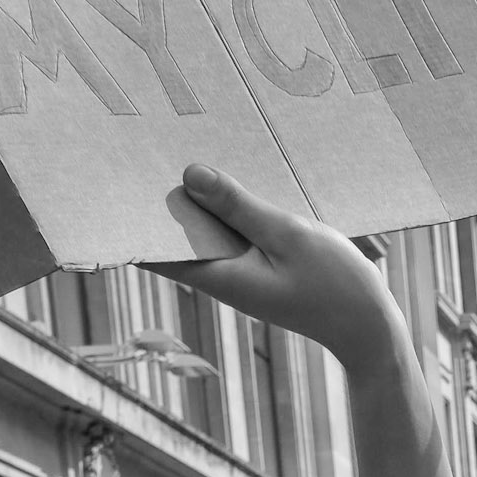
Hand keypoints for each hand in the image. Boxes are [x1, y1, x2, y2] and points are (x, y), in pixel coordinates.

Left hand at [152, 166, 397, 369]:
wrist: (370, 329)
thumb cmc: (335, 286)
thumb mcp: (288, 235)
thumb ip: (239, 206)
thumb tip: (189, 176)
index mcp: (222, 276)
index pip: (157, 252)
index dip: (131, 222)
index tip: (107, 187)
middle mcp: (225, 277)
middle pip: (178, 235)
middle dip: (160, 199)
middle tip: (138, 148)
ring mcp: (244, 273)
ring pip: (206, 230)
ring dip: (196, 199)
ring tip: (176, 151)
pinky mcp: (261, 265)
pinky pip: (233, 231)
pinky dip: (227, 208)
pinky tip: (228, 179)